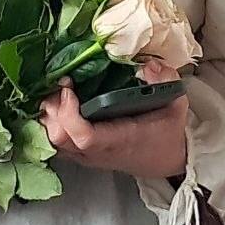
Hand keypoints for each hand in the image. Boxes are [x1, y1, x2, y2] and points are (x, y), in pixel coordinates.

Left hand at [39, 60, 187, 178]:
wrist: (167, 159)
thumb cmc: (167, 131)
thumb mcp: (175, 103)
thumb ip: (165, 80)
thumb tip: (148, 66)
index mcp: (121, 139)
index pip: (85, 137)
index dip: (69, 114)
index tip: (68, 88)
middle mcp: (99, 152)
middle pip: (60, 139)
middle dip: (53, 110)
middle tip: (58, 85)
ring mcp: (88, 156)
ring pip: (53, 143)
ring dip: (48, 117)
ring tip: (56, 92)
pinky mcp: (82, 155)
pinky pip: (56, 144)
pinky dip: (50, 124)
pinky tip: (55, 106)